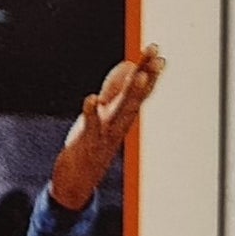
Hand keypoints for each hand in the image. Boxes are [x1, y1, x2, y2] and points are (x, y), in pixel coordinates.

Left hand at [50, 45, 164, 209]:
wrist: (77, 183)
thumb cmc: (91, 144)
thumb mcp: (104, 114)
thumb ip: (114, 91)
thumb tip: (127, 67)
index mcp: (122, 116)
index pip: (139, 91)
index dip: (148, 71)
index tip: (157, 51)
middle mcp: (118, 124)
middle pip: (136, 97)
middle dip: (146, 75)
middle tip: (157, 55)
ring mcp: (105, 133)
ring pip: (121, 111)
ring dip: (131, 93)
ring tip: (138, 73)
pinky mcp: (87, 142)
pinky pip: (91, 126)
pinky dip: (91, 112)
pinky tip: (91, 99)